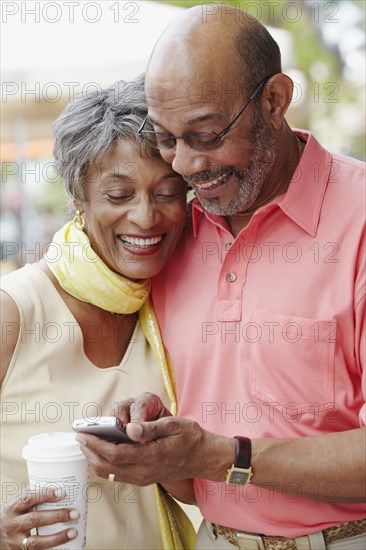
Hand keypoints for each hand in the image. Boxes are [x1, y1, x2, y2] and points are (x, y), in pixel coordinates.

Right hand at [0, 488, 78, 549]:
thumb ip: (33, 498)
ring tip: (73, 532)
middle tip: (74, 513)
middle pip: (35, 519)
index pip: (28, 498)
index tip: (62, 492)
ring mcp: (16, 542)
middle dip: (56, 516)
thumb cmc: (12, 517)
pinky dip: (52, 548)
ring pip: (37, 541)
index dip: (45, 494)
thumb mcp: (16, 506)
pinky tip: (65, 545)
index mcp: (12, 508)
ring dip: (57, 537)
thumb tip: (61, 486)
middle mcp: (12, 525)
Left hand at [76, 395, 235, 486]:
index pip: (115, 453)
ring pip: (111, 473)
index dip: (96, 445)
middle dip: (90, 452)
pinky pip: (119, 475)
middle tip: (80, 437)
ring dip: (96, 459)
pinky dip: (106, 464)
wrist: (203, 457)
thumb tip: (129, 428)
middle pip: (108, 466)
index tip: (83, 434)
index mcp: (151, 455)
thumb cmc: (190, 437)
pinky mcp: (144, 478)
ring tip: (88, 444)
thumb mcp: (173, 425)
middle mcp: (145, 471)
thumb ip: (150, 427)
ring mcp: (144, 477)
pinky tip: (103, 452)